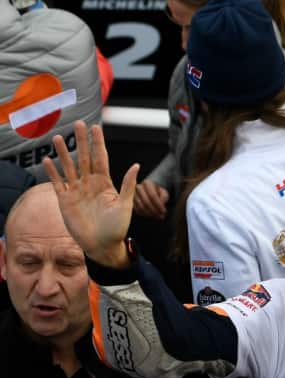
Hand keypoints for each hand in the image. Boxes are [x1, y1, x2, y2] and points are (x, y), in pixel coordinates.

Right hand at [43, 120, 138, 268]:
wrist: (103, 246)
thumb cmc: (117, 228)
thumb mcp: (125, 205)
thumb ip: (128, 185)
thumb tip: (136, 165)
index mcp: (105, 183)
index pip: (101, 158)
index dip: (98, 143)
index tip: (95, 127)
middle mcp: (90, 184)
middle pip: (85, 158)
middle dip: (82, 141)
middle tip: (78, 123)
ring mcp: (77, 191)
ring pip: (69, 167)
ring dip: (64, 153)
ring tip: (59, 137)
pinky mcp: (65, 201)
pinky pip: (58, 183)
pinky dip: (53, 172)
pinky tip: (47, 160)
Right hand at [134, 180, 169, 219]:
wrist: (149, 191)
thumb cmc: (158, 192)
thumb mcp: (164, 192)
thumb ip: (164, 197)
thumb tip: (161, 204)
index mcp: (147, 183)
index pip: (153, 195)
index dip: (159, 205)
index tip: (164, 211)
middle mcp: (138, 188)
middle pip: (146, 202)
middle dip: (155, 211)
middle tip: (161, 216)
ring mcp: (133, 195)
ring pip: (141, 207)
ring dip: (150, 214)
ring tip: (157, 217)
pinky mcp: (130, 201)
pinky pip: (137, 210)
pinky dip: (144, 214)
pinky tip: (151, 216)